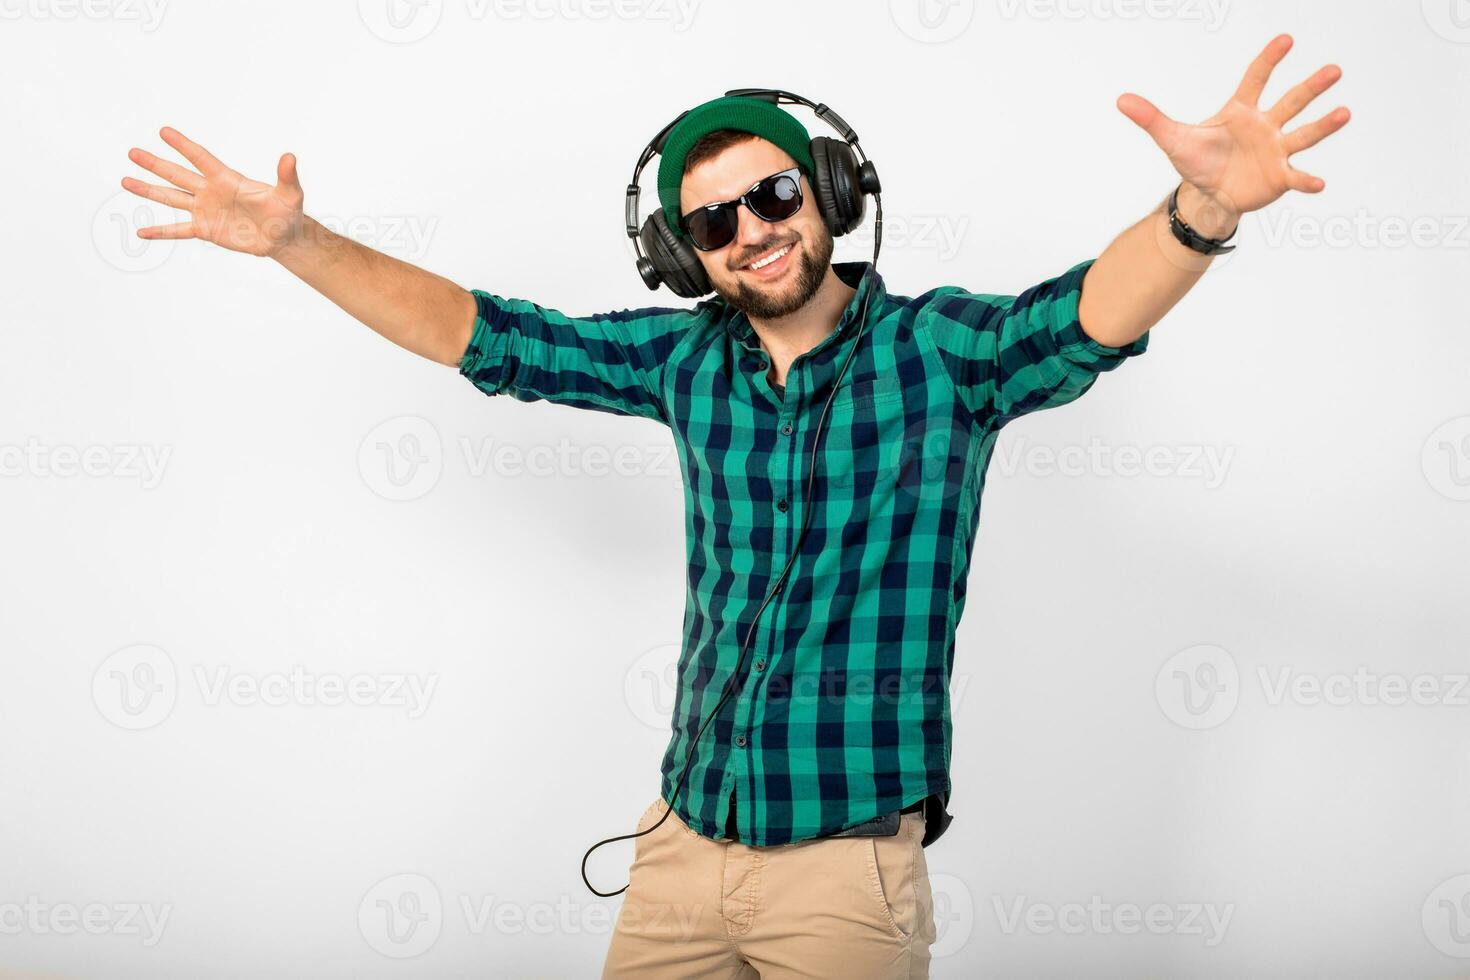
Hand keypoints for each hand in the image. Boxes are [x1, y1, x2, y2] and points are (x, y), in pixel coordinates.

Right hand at [121, 127, 305, 257]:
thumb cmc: (288, 213)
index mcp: (227, 179)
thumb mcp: (290, 194)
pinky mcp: (206, 230)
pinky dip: (160, 232)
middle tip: (132, 152)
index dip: (183, 146)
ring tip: (125, 181)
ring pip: (172, 198)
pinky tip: (141, 233)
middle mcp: (211, 192)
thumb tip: (290, 157)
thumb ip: (286, 176)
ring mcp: (205, 210)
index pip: (201, 158)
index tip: (164, 131)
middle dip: (155, 164)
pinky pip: (178, 231)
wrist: (283, 237)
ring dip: (149, 190)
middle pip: (178, 175)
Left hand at [1117, 34, 1349, 237]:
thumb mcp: (1172, 139)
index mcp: (1241, 111)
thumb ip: (1151, 118)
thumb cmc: (1197, 160)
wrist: (1208, 193)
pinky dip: (1307, 180)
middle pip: (1291, 101)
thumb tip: (1120, 100)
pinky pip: (1296, 176)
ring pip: (1303, 134)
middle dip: (1312, 87)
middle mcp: (1265, 125)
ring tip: (1344, 113)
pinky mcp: (1279, 177)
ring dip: (1323, 126)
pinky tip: (1319, 183)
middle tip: (1334, 70)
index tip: (1286, 39)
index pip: (1256, 79)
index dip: (1269, 60)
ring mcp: (1276, 150)